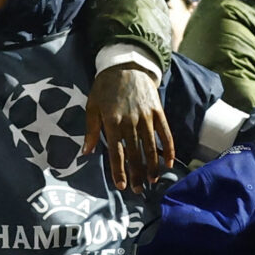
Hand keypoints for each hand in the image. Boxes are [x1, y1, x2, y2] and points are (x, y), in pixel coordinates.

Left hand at [83, 64, 174, 191]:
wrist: (126, 64)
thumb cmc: (105, 87)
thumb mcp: (92, 106)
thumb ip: (90, 130)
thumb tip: (85, 152)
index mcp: (112, 122)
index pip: (116, 152)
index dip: (119, 171)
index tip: (121, 186)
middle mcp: (130, 122)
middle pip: (135, 153)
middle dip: (136, 174)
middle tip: (138, 190)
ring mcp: (146, 117)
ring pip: (151, 147)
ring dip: (153, 166)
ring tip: (153, 181)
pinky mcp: (158, 112)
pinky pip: (165, 133)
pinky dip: (168, 149)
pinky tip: (169, 163)